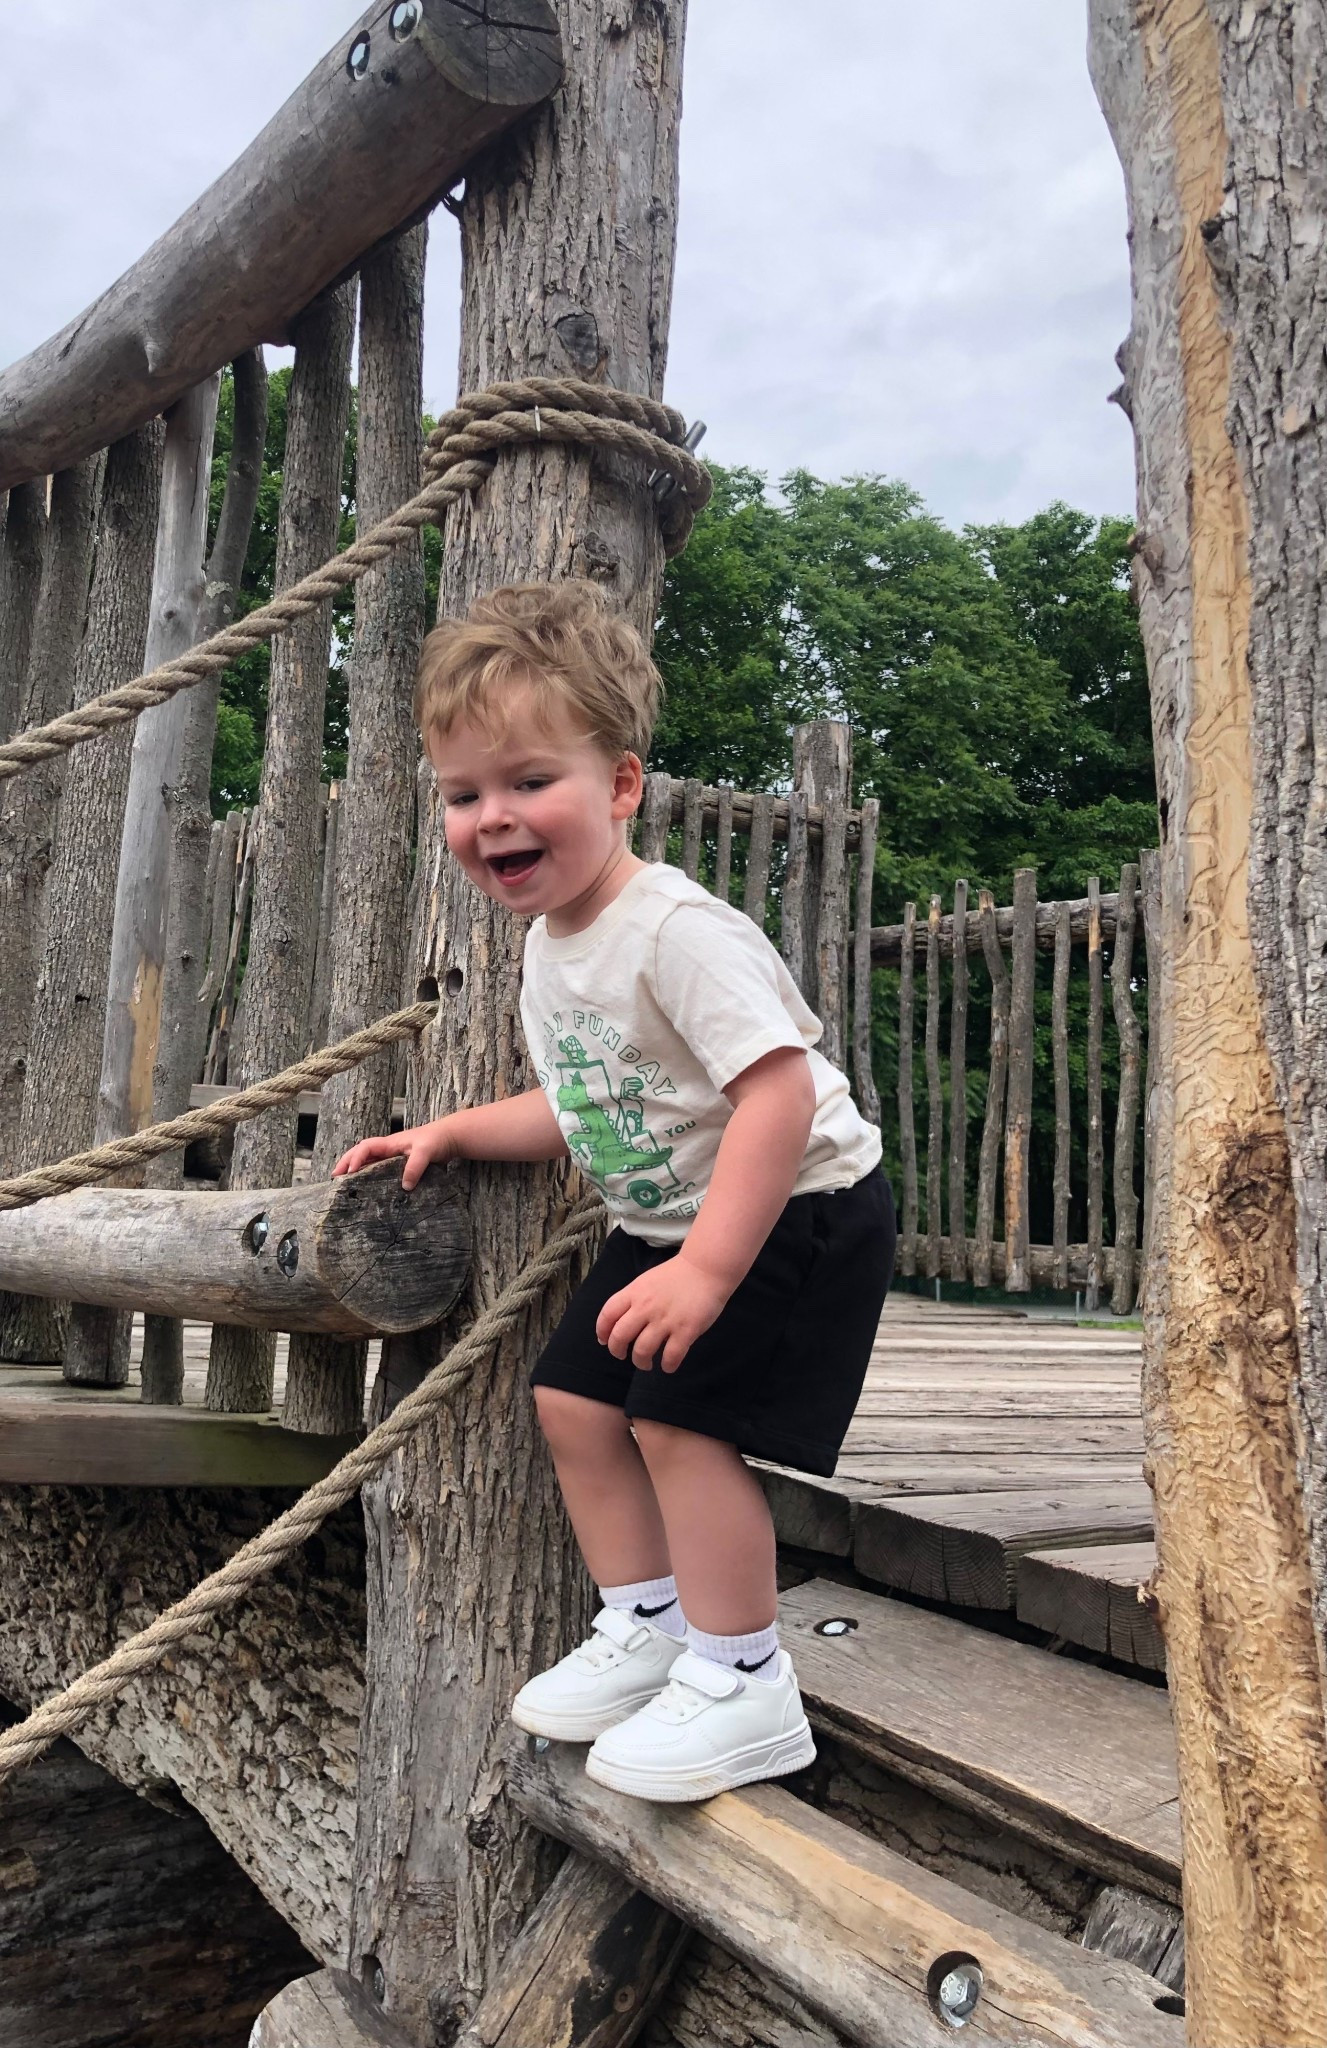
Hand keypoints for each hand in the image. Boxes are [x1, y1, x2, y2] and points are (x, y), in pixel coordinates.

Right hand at [332, 1118, 454, 1190]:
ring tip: (342, 1183)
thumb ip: (415, 1166)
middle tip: (334, 1177)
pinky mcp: (399, 1164)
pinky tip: (365, 1186)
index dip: (355, 1158)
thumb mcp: (426, 1152)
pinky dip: (368, 1174)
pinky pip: (378, 1168)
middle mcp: (388, 1149)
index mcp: (390, 1143)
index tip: (350, 1172)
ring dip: (354, 1169)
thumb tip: (404, 1186)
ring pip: (367, 1160)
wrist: (449, 1138)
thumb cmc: (436, 1140)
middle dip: (346, 1162)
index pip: (366, 1147)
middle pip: (360, 1153)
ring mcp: (392, 1156)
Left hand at [595, 1255, 730, 1372]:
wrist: (706, 1268)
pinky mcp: (686, 1330)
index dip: (602, 1331)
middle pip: (620, 1336)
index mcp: (634, 1293)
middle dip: (617, 1351)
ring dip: (641, 1362)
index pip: (608, 1314)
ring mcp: (665, 1320)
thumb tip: (620, 1323)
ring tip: (646, 1363)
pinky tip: (668, 1366)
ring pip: (642, 1350)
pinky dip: (667, 1366)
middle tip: (623, 1356)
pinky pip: (671, 1356)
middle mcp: (646, 1307)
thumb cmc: (676, 1275)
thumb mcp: (647, 1281)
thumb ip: (633, 1299)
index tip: (604, 1341)